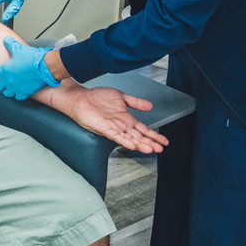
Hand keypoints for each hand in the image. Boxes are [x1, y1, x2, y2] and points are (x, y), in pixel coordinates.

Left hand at [0, 36, 60, 100]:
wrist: (44, 66)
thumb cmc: (31, 58)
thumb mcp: (18, 48)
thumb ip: (10, 44)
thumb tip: (6, 40)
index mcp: (4, 70)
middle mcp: (8, 80)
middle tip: (1, 80)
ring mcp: (16, 88)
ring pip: (6, 93)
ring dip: (7, 89)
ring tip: (9, 86)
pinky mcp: (25, 92)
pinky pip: (18, 97)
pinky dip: (17, 95)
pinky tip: (19, 92)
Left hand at [47, 82, 168, 153]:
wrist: (81, 98)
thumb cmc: (97, 97)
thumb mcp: (121, 97)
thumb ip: (135, 102)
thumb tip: (150, 106)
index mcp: (126, 119)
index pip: (143, 129)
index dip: (154, 135)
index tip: (164, 142)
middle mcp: (122, 125)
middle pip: (139, 136)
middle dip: (150, 142)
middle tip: (160, 149)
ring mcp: (114, 128)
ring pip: (130, 138)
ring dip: (140, 144)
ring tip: (150, 149)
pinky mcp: (104, 128)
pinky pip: (116, 136)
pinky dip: (124, 141)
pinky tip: (132, 145)